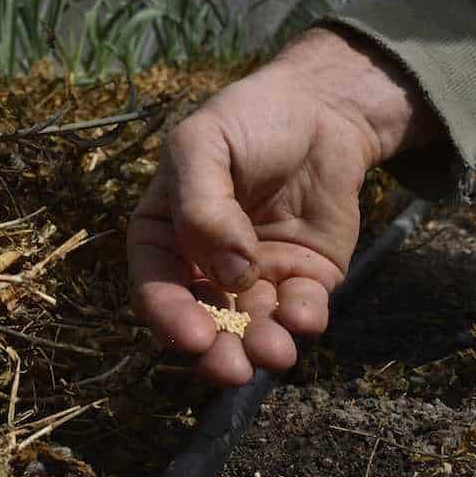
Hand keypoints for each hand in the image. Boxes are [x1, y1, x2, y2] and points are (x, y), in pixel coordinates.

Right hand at [127, 27, 439, 385]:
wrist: (320, 108)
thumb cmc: (247, 119)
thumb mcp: (204, 144)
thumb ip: (202, 205)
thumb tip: (229, 272)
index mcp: (164, 234)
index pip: (155, 285)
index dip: (169, 316)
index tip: (193, 337)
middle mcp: (204, 266)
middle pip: (202, 321)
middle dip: (217, 352)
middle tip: (233, 369)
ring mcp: (255, 277)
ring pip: (252, 328)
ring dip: (260, 346)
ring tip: (275, 354)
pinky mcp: (304, 278)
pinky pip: (300, 311)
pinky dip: (302, 321)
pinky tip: (304, 314)